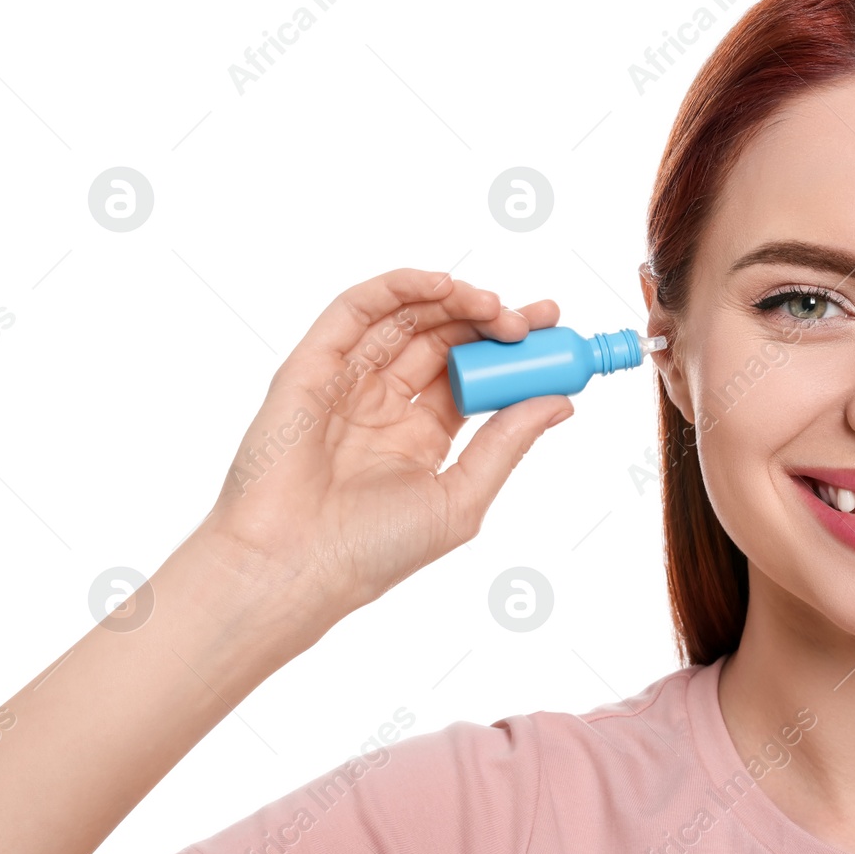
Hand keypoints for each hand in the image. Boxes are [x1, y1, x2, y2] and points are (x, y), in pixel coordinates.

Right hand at [187, 268, 572, 643]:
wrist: (295, 568)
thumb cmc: (371, 551)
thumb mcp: (460, 497)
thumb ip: (507, 445)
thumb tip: (559, 401)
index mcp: (419, 435)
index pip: (472, 376)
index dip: (510, 351)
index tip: (550, 331)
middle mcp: (383, 403)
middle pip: (444, 340)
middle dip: (490, 319)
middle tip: (531, 318)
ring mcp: (346, 381)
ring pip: (406, 318)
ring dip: (453, 300)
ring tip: (494, 305)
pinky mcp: (310, 365)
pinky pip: (355, 311)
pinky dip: (398, 287)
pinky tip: (443, 285)